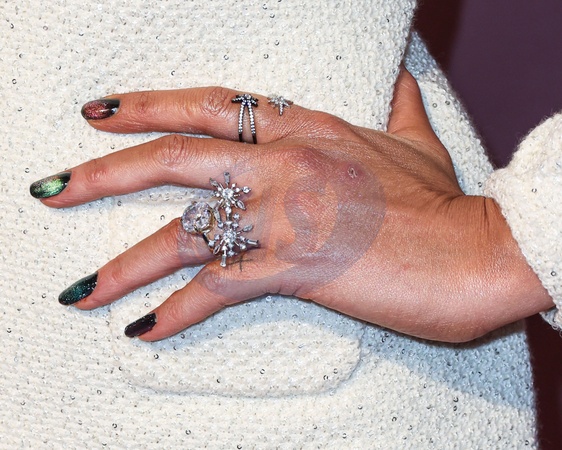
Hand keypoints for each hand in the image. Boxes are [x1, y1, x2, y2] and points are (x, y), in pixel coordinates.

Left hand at [32, 70, 550, 341]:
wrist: (474, 248)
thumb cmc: (445, 201)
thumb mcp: (416, 139)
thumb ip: (399, 104)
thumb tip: (404, 76)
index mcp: (307, 128)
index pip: (210, 105)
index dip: (150, 105)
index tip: (102, 112)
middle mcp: (284, 163)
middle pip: (174, 158)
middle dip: (105, 172)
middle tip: (54, 185)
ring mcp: (284, 213)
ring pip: (181, 233)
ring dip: (123, 262)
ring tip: (79, 287)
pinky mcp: (294, 265)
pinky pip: (217, 289)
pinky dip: (177, 312)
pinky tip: (146, 330)